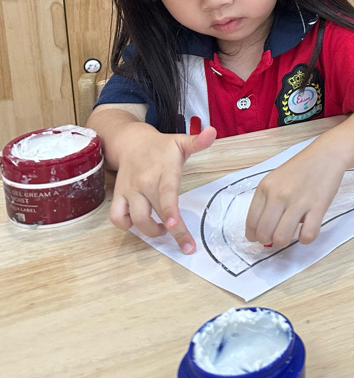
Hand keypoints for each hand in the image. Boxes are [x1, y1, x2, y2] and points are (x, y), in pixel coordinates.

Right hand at [108, 125, 216, 253]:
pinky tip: (141, 224)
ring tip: (164, 229)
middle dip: (171, 233)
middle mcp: (145, 183)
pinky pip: (117, 218)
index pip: (166, 193)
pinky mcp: (119, 197)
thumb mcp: (181, 141)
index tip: (174, 224)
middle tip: (187, 246)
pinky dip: (127, 226)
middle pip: (155, 213)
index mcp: (164, 172)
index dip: (170, 210)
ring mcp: (130, 191)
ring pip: (135, 220)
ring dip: (150, 231)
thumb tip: (212, 131)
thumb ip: (198, 141)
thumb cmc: (162, 147)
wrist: (131, 142)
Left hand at [245, 141, 346, 246]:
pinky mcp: (318, 206)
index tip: (260, 237)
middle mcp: (279, 195)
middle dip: (269, 241)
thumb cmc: (301, 168)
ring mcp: (298, 201)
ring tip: (291, 234)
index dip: (254, 235)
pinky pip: (307, 235)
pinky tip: (307, 231)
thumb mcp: (276, 179)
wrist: (326, 154)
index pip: (251, 222)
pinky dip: (306, 239)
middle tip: (277, 236)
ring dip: (285, 242)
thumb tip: (263, 231)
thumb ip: (267, 201)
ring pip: (282, 238)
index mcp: (265, 188)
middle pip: (264, 233)